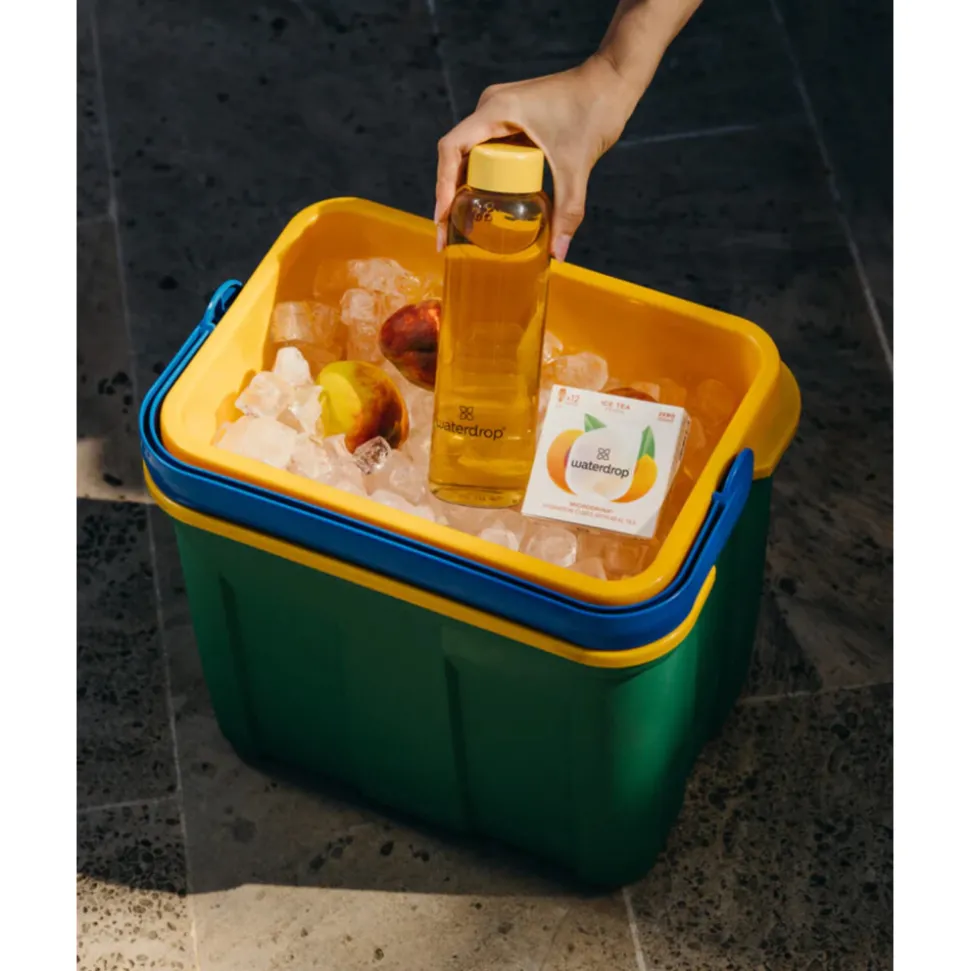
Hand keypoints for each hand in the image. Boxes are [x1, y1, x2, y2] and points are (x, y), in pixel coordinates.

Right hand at [434, 54, 641, 261]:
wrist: (613, 81)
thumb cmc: (595, 110)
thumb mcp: (576, 166)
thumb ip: (567, 211)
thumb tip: (557, 254)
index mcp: (496, 111)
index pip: (452, 150)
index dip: (442, 187)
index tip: (443, 219)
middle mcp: (491, 108)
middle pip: (457, 156)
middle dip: (450, 194)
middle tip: (450, 232)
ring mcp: (500, 112)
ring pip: (471, 155)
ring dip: (465, 187)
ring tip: (462, 223)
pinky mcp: (513, 119)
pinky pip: (489, 151)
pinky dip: (485, 177)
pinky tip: (487, 202)